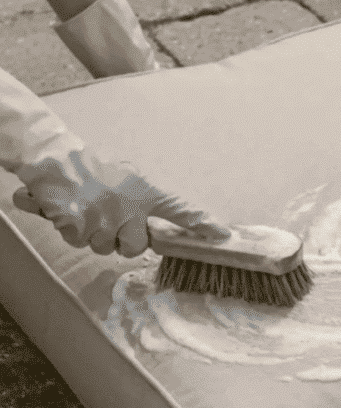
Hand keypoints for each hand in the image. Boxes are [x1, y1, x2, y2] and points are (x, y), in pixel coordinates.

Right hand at [13, 147, 228, 256]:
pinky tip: (69, 211)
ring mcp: (104, 219)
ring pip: (105, 247)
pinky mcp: (78, 227)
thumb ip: (144, 201)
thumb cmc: (93, 170)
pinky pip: (80, 242)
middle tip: (109, 219)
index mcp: (145, 191)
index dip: (201, 223)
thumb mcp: (128, 177)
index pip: (180, 209)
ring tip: (86, 209)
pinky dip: (72, 231)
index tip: (221, 234)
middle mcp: (129, 207)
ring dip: (94, 234)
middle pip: (137, 247)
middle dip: (123, 240)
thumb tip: (153, 223)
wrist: (53, 159)